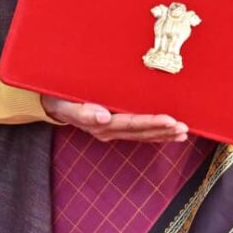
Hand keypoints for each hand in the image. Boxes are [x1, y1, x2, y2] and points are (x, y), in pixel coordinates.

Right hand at [40, 96, 187, 143]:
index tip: (169, 120)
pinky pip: (138, 133)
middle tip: (183, 127)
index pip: (130, 124)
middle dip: (163, 130)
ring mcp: (112, 130)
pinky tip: (170, 133)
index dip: (151, 123)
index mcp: (99, 124)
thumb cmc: (58, 97)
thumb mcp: (64, 102)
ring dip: (163, 134)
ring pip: (142, 135)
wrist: (50, 102)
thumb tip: (103, 116)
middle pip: (140, 132)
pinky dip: (155, 133)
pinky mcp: (114, 126)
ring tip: (182, 132)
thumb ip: (82, 110)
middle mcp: (108, 130)